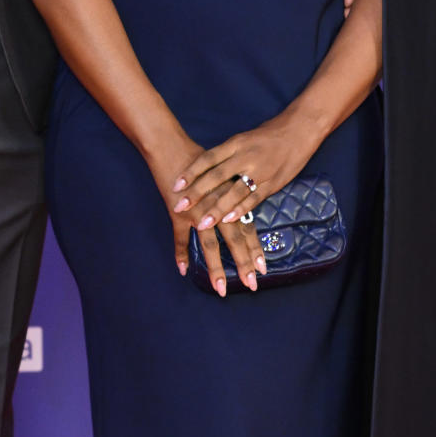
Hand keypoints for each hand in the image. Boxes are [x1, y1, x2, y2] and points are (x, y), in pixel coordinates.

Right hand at [147, 131, 266, 295]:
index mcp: (230, 199)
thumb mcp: (222, 176)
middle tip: (252, 284)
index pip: (247, 228)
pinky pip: (181, 238)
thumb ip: (231, 194)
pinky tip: (183, 270)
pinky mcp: (179, 212)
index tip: (264, 268)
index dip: (255, 249)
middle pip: (234, 239)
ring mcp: (198, 212)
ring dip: (215, 268)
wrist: (172, 148)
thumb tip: (241, 211)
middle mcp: (218, 207)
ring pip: (209, 244)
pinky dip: (181, 253)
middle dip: (243, 263)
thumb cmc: (199, 159)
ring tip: (220, 288)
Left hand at [172, 117, 314, 236]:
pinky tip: (228, 220)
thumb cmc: (268, 135)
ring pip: (234, 192)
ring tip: (202, 223)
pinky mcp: (272, 183)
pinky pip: (254, 199)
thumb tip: (204, 168)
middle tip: (179, 206)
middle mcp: (245, 157)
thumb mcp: (243, 139)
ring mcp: (259, 171)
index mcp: (235, 144)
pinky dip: (241, 210)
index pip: (208, 158)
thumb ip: (226, 154)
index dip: (191, 172)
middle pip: (217, 177)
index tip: (175, 184)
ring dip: (217, 209)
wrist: (299, 131)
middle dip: (197, 193)